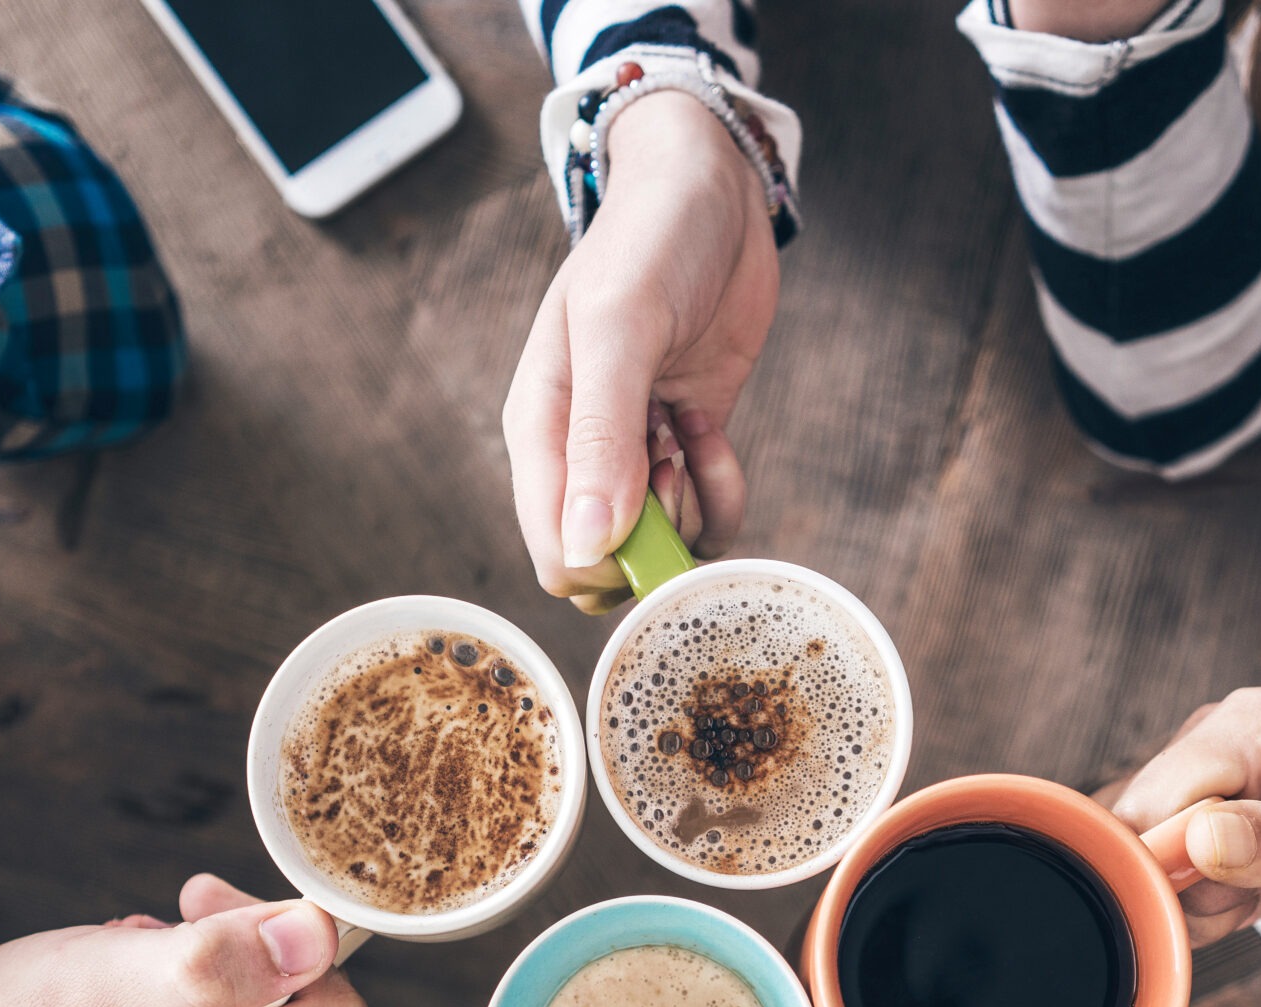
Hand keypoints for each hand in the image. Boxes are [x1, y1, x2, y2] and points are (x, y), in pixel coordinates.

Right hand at [505, 89, 778, 611]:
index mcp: (540, 433)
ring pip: (662, 546)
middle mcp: (580, 454)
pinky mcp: (686, 442)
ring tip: (692, 435)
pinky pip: (703, 512)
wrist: (710, 189)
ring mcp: (635, 452)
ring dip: (691, 510)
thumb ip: (601, 435)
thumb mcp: (620, 326)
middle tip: (672, 465)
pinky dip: (721, 490)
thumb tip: (587, 543)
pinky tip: (713, 432)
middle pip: (611, 562)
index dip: (610, 563)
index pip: (557, 553)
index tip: (651, 504)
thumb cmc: (650, 240)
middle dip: (657, 541)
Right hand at [1098, 687, 1260, 959]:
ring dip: (1177, 908)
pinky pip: (1180, 894)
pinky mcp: (1241, 860)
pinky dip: (1193, 923)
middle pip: (1137, 830)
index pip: (1159, 794)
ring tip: (1249, 911)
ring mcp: (1231, 812)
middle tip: (1231, 911)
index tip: (1188, 906)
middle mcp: (1230, 760)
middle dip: (1161, 886)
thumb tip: (1200, 838)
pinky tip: (1243, 920)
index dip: (1157, 858)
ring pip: (1149, 867)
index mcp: (1257, 728)